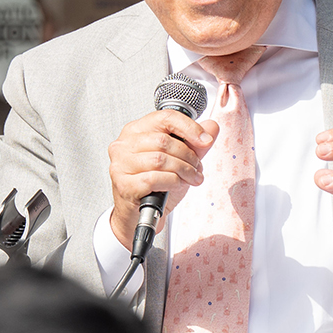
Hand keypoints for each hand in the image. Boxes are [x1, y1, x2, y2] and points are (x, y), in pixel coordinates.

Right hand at [109, 110, 220, 244]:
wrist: (139, 214)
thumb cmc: (155, 185)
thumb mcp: (179, 160)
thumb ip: (195, 144)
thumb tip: (212, 127)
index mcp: (136, 130)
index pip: (165, 118)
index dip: (189, 128)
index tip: (205, 140)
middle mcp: (124, 144)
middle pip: (164, 141)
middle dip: (188, 156)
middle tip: (197, 168)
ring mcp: (121, 164)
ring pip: (160, 160)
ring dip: (183, 170)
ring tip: (191, 178)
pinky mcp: (124, 184)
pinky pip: (155, 178)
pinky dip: (172, 182)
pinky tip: (177, 186)